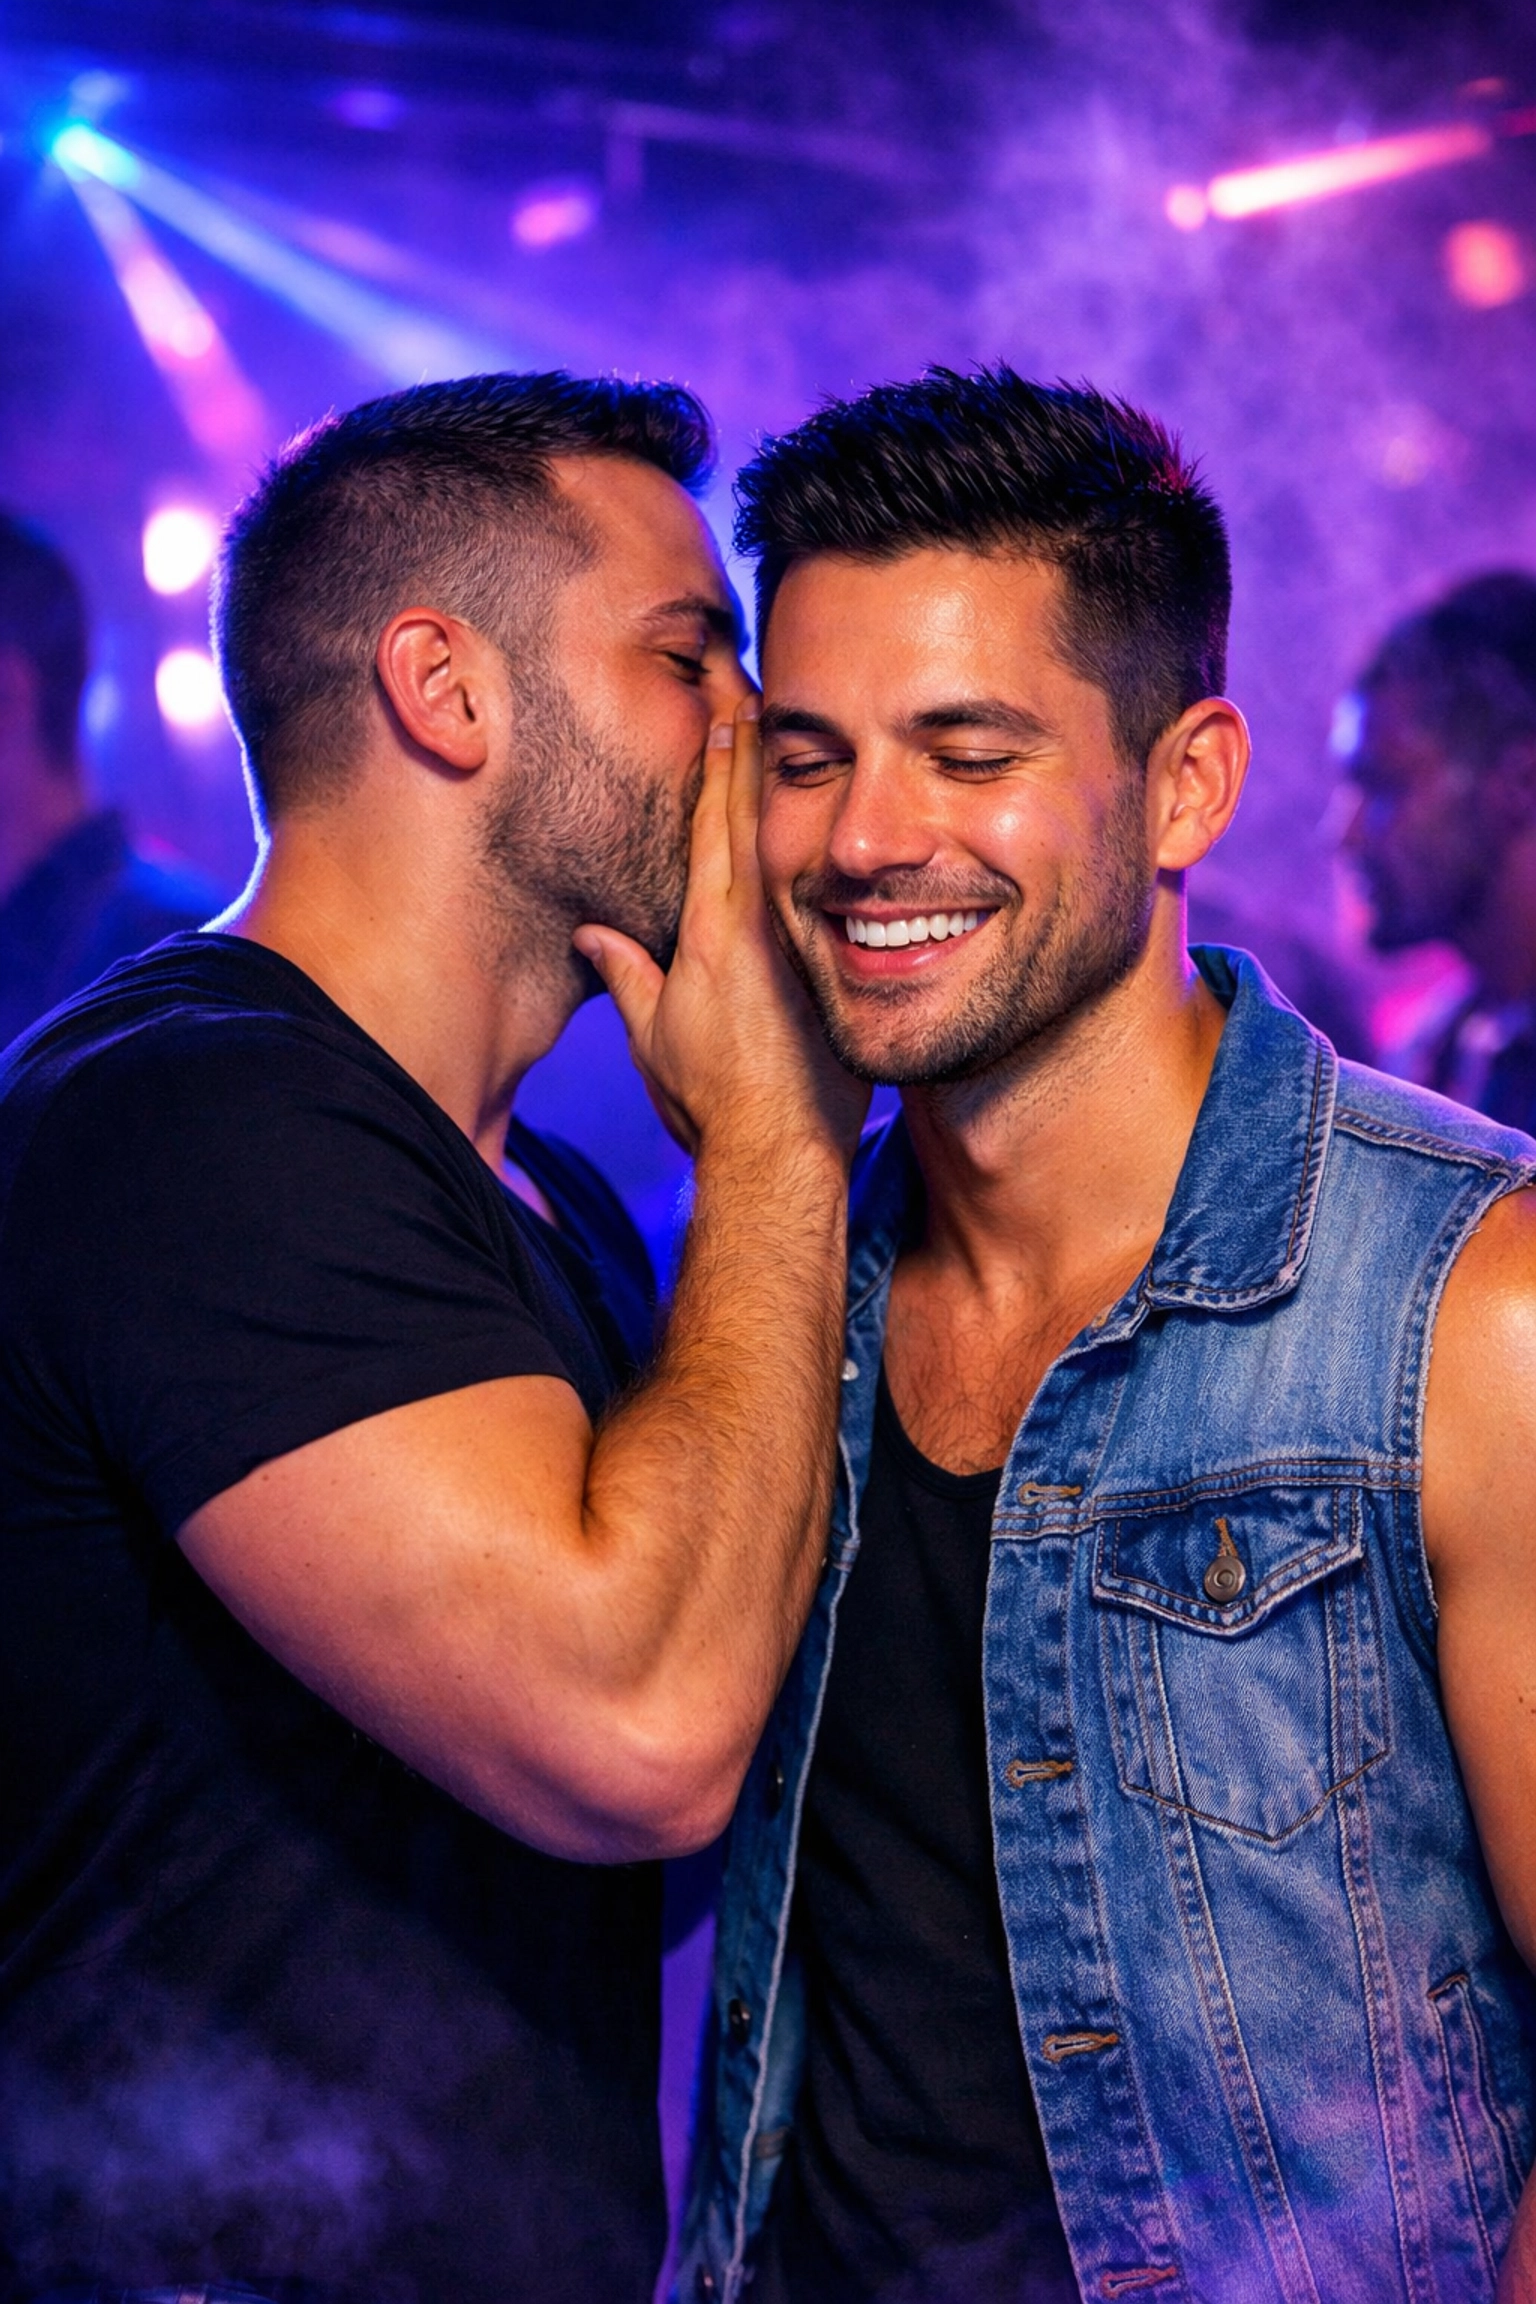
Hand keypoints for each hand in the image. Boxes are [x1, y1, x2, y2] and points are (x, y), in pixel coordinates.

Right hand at [574, 699, 869, 1162]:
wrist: (773, 1152)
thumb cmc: (712, 1104)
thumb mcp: (654, 1037)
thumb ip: (628, 978)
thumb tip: (594, 938)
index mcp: (703, 934)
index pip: (708, 825)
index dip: (715, 762)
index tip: (724, 706)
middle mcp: (749, 925)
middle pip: (751, 811)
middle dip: (751, 741)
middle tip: (758, 680)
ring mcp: (793, 941)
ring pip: (791, 836)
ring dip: (790, 775)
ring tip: (797, 718)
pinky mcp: (827, 964)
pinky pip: (826, 883)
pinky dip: (827, 835)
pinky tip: (841, 798)